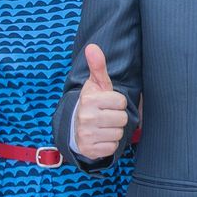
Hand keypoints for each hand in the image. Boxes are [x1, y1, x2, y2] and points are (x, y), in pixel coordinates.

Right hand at [73, 43, 128, 160]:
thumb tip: (93, 47)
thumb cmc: (91, 103)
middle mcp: (86, 117)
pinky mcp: (89, 149)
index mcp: (89, 100)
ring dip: (113, 130)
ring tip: (103, 126)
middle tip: (106, 116)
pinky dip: (109, 143)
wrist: (74, 127)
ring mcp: (87, 135)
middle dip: (116, 117)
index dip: (117, 102)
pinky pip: (112, 147)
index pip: (121, 102)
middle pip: (122, 118)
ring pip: (118, 133)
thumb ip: (98, 66)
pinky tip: (100, 137)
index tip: (107, 103)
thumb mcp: (95, 84)